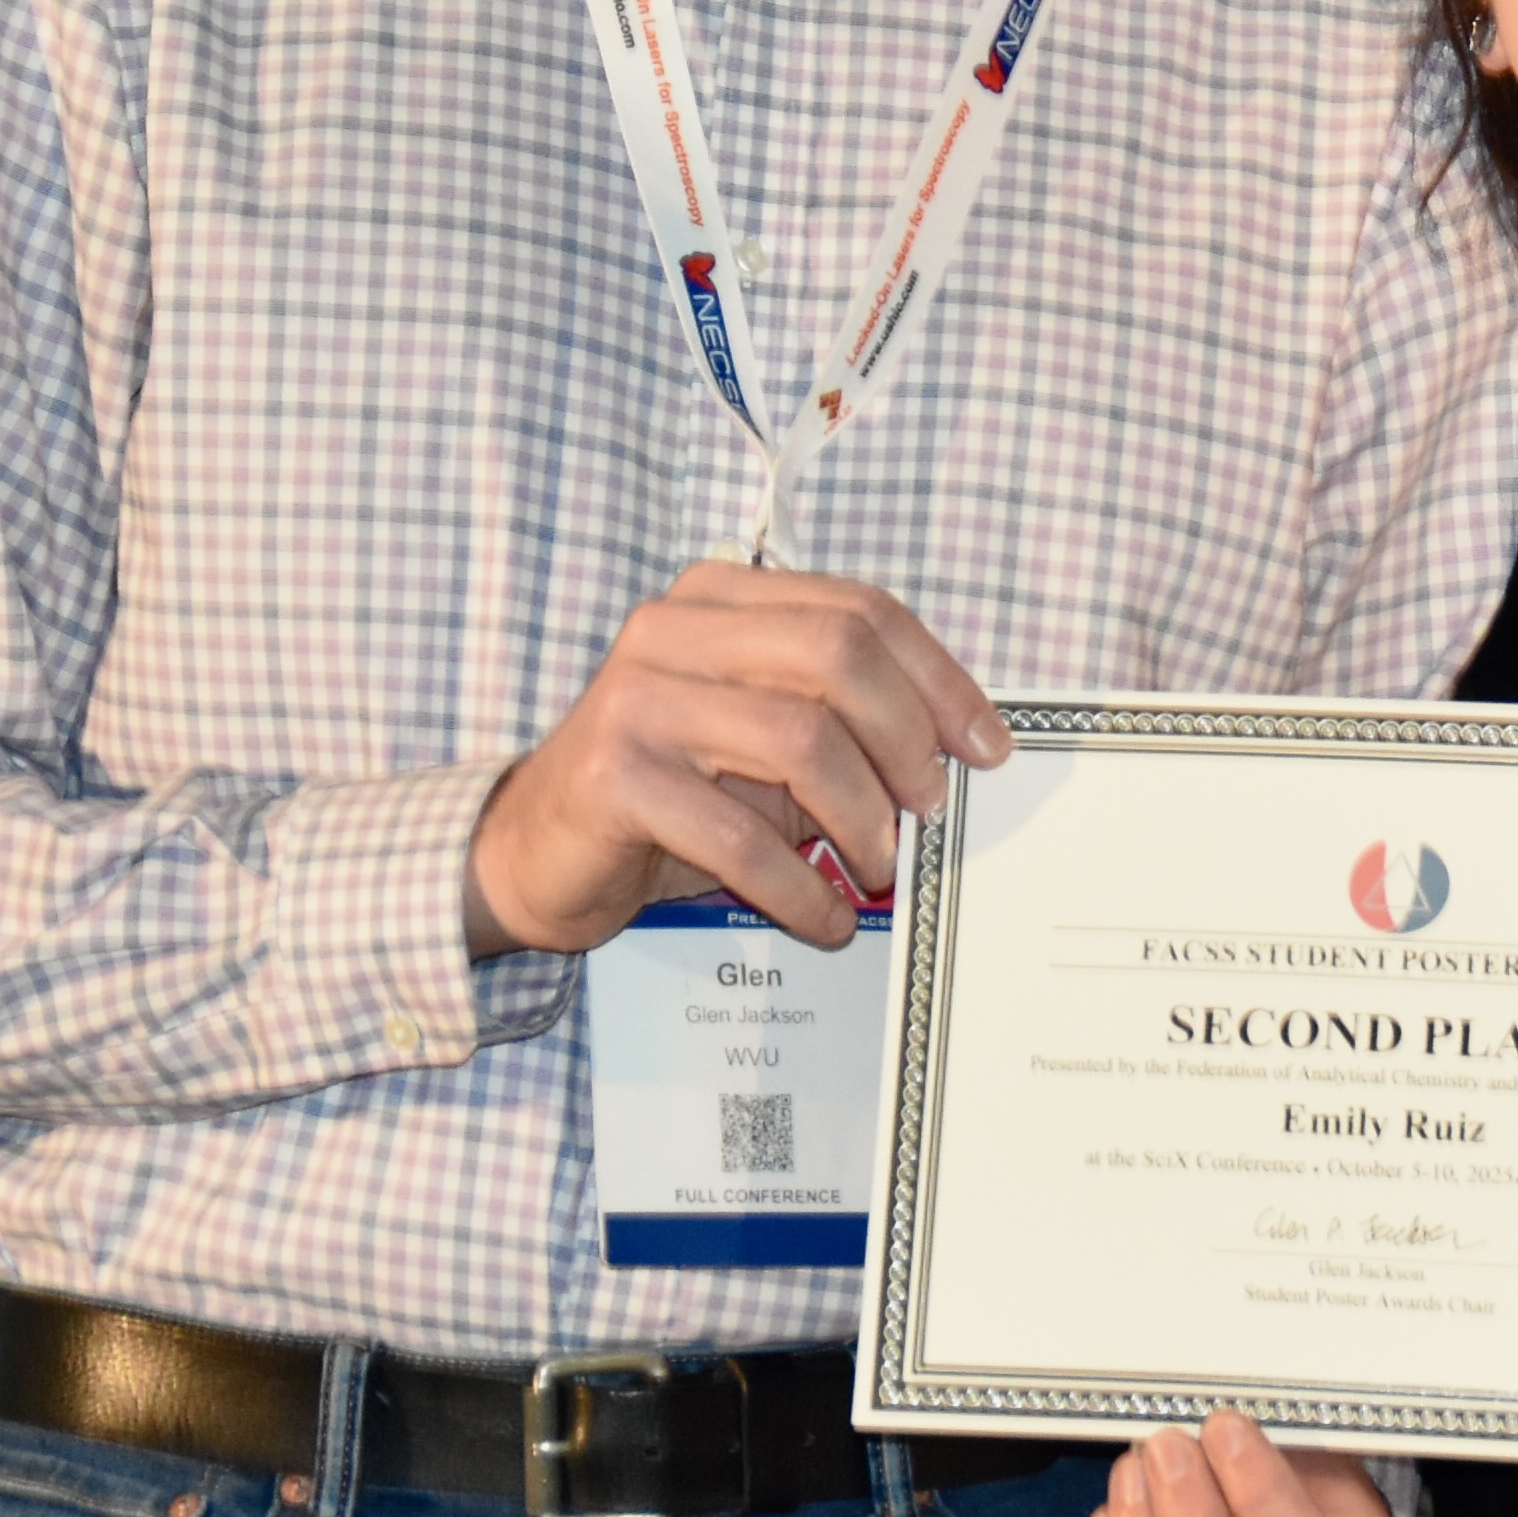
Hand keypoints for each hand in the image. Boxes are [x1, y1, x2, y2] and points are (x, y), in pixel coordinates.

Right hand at [459, 559, 1007, 954]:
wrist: (532, 852)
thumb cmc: (668, 795)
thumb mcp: (760, 739)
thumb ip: (839, 721)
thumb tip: (955, 755)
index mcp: (720, 598)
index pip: (860, 610)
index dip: (937, 678)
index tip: (985, 748)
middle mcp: (674, 628)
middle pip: (838, 654)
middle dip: (906, 738)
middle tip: (930, 809)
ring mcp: (637, 697)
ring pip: (800, 738)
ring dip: (860, 818)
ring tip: (877, 869)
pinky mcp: (614, 777)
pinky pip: (739, 835)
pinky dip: (800, 887)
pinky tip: (823, 919)